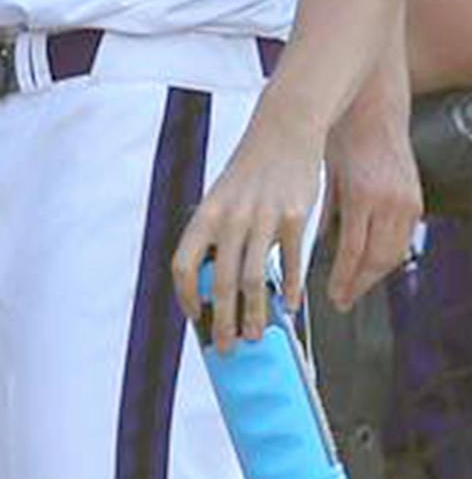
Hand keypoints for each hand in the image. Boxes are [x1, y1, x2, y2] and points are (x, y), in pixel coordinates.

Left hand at [171, 99, 323, 350]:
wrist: (283, 132)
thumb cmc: (251, 170)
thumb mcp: (223, 198)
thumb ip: (218, 235)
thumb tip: (216, 279)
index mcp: (206, 214)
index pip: (183, 264)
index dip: (186, 294)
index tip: (193, 316)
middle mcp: (230, 218)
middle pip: (221, 282)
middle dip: (221, 320)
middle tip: (225, 347)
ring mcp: (263, 218)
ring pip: (255, 280)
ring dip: (254, 315)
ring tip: (255, 336)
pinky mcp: (296, 217)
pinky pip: (291, 262)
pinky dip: (290, 289)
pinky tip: (291, 306)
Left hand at [320, 110, 421, 310]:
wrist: (372, 108)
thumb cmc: (341, 136)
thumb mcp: (322, 176)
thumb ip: (320, 213)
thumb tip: (306, 246)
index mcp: (363, 196)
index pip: (353, 251)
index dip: (343, 279)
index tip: (332, 296)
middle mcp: (390, 202)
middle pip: (378, 260)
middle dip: (359, 285)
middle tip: (341, 300)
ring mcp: (407, 202)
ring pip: (394, 254)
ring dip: (373, 275)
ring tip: (353, 287)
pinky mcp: (415, 201)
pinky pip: (403, 241)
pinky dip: (386, 257)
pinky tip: (370, 265)